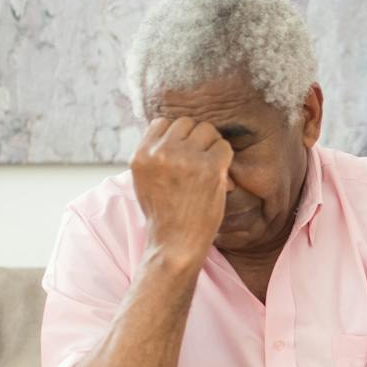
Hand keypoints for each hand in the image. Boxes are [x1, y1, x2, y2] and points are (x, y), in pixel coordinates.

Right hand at [131, 116, 232, 263]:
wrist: (175, 243)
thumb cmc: (164, 215)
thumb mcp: (144, 181)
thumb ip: (153, 155)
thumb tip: (171, 131)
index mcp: (142, 155)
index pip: (162, 123)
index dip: (176, 136)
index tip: (183, 154)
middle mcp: (161, 152)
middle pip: (186, 123)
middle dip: (195, 139)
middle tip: (199, 162)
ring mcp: (185, 158)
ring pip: (206, 130)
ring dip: (211, 146)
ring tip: (208, 168)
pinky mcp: (208, 167)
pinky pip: (223, 146)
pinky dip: (225, 158)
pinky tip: (219, 175)